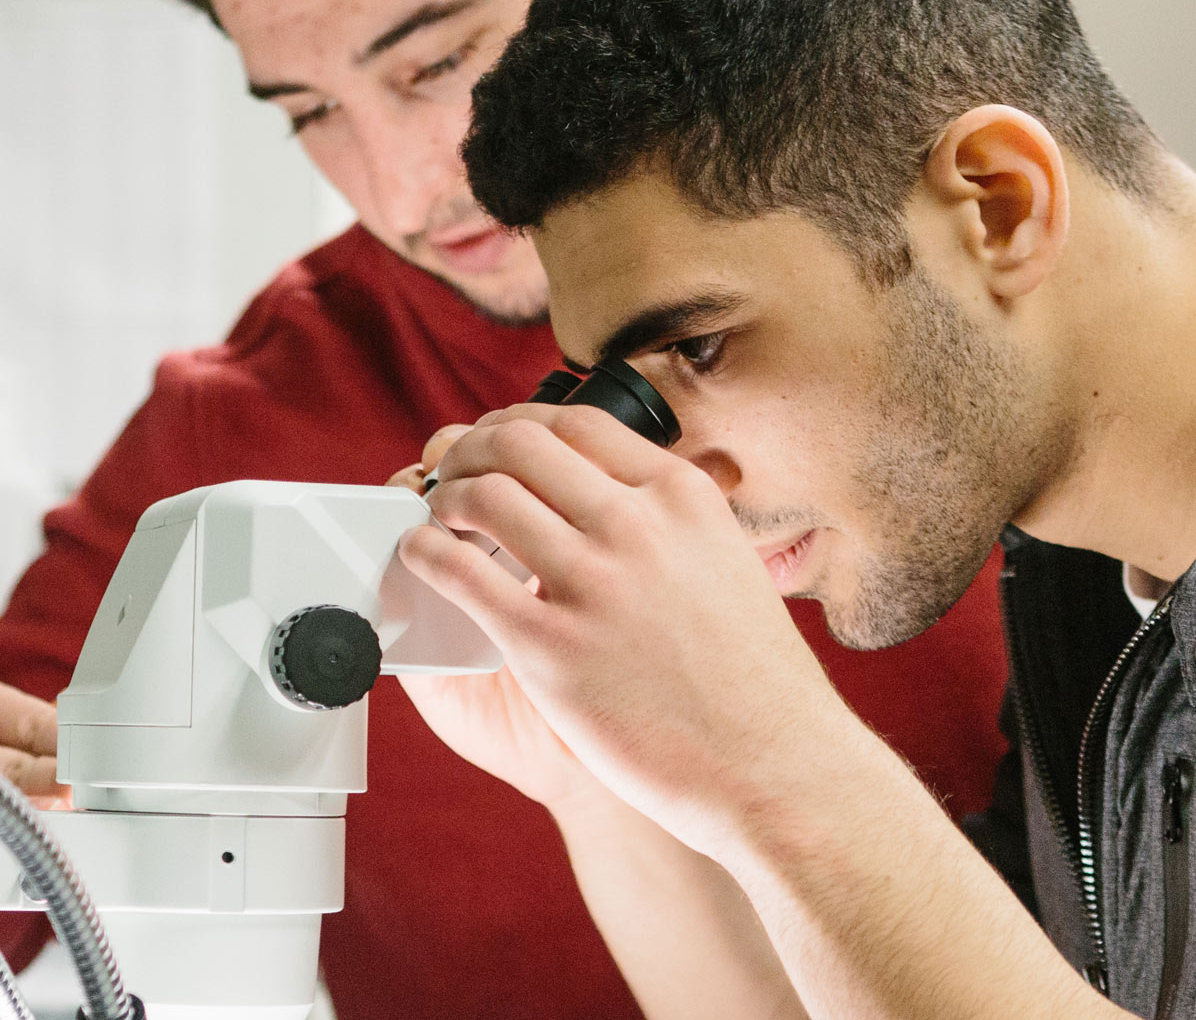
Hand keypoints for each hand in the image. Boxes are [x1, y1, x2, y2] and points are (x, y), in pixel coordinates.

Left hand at [395, 405, 848, 847]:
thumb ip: (670, 526)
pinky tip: (420, 558)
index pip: (574, 424)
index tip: (492, 443)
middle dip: (466, 452)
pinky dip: (424, 553)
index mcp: (682, 498)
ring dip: (440, 498)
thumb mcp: (727, 566)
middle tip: (448, 476)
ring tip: (435, 520)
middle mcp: (636, 525)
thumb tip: (615, 499)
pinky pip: (458, 572)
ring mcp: (591, 583)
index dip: (515, 425)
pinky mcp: (549, 647)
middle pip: (516, 445)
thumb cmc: (753, 687)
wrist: (775, 771)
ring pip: (481, 497)